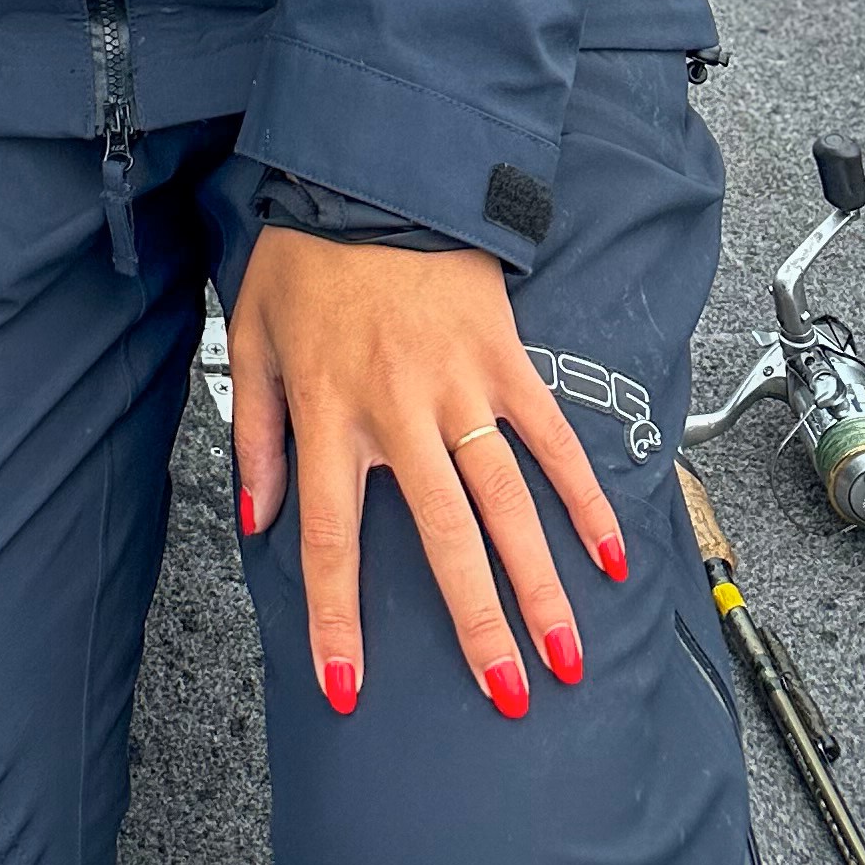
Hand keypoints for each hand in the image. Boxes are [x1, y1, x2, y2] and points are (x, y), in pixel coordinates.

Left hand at [229, 228, 623, 721]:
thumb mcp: (252, 337)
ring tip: (566, 657)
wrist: (367, 170)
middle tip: (505, 694)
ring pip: (506, 501)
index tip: (348, 690)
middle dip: (476, 624)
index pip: (330, 538)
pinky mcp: (504, 359)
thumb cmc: (304, 257)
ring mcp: (459, 386)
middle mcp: (397, 411)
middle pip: (442, 536)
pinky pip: (552, 437)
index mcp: (329, 413)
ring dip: (541, 585)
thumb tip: (258, 520)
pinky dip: (584, 497)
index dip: (337, 619)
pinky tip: (612, 556)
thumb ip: (257, 434)